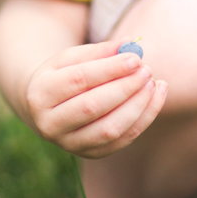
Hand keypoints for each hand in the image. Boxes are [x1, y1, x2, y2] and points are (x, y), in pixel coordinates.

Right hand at [25, 39, 167, 157]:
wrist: (49, 106)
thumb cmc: (64, 74)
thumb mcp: (73, 57)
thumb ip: (99, 51)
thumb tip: (129, 44)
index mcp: (40, 94)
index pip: (79, 80)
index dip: (110, 69)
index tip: (135, 58)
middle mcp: (49, 124)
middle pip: (93, 107)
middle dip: (125, 87)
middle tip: (146, 70)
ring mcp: (69, 144)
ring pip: (110, 129)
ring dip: (138, 105)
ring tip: (153, 82)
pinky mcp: (90, 154)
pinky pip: (122, 140)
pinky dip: (144, 118)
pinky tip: (156, 96)